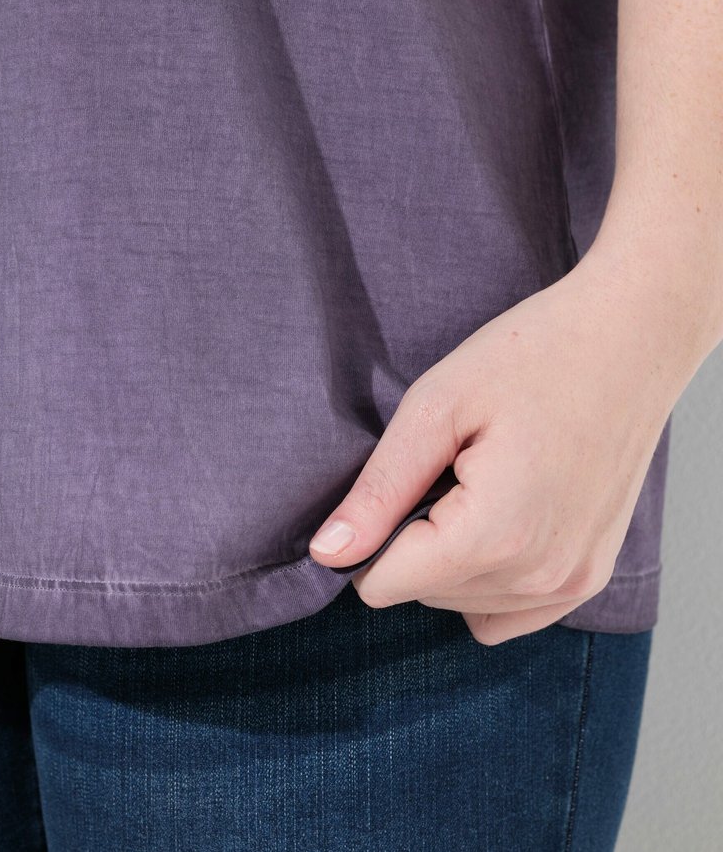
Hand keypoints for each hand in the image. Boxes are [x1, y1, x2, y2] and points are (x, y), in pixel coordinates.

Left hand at [308, 255, 687, 645]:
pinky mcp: (589, 577)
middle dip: (414, 537)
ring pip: (461, 605)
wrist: (629, 341)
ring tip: (479, 481)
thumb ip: (379, 490)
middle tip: (449, 464)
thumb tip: (327, 554)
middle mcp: (539, 576)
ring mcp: (571, 583)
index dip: (371, 532)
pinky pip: (507, 614)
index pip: (384, 584)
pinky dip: (487, 579)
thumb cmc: (533, 357)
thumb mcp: (437, 407)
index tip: (402, 477)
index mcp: (495, 535)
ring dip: (450, 557)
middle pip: (422, 593)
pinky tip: (498, 518)